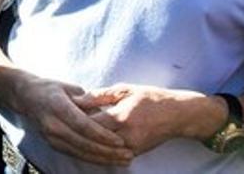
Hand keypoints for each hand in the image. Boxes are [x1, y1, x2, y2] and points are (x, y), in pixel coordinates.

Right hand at [12, 75, 133, 165]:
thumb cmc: (52, 89)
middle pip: (83, 142)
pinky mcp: (53, 144)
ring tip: (123, 160)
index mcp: (57, 106)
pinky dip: (94, 158)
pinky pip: (76, 154)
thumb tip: (108, 113)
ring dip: (104, 158)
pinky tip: (109, 160)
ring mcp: (51, 136)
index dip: (102, 135)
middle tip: (128, 154)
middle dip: (107, 151)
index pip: (83, 125)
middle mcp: (52, 124)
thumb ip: (89, 101)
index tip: (120, 141)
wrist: (27, 97)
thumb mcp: (71, 88)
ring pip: (81, 152)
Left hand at [80, 84, 224, 155]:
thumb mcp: (126, 89)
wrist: (179, 115)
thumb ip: (100, 95)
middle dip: (79, 131)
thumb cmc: (151, 97)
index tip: (64, 111)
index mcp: (121, 116)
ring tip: (77, 131)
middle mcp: (125, 135)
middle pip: (93, 138)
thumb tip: (78, 98)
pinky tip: (92, 139)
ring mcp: (131, 147)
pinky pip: (112, 153)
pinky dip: (101, 147)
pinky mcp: (136, 153)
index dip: (75, 117)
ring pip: (102, 149)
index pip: (89, 122)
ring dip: (89, 141)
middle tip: (66, 123)